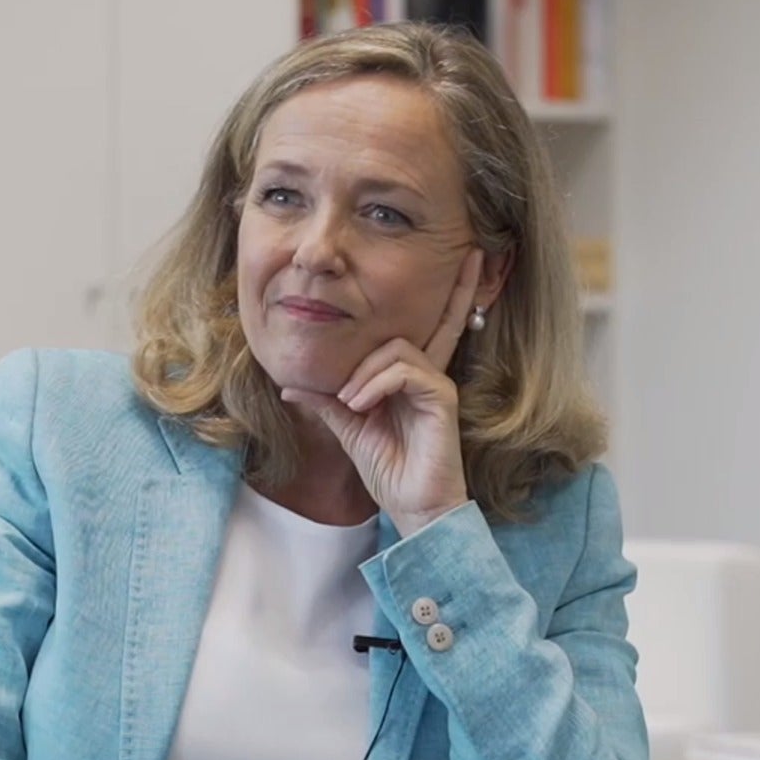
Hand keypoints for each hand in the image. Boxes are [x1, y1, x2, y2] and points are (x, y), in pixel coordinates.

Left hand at [279, 250, 483, 536]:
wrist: (411, 505)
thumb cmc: (388, 469)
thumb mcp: (347, 427)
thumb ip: (325, 401)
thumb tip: (289, 385)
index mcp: (410, 375)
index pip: (432, 321)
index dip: (452, 289)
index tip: (469, 253)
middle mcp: (428, 371)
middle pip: (408, 327)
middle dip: (380, 342)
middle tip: (350, 395)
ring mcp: (437, 382)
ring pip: (395, 348)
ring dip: (364, 376)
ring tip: (352, 408)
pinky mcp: (442, 396)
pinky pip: (404, 369)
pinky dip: (375, 385)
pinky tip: (362, 407)